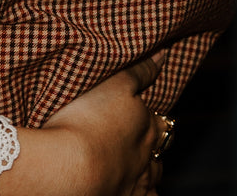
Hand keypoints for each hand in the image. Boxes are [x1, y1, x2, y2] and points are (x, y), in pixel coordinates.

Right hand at [0, 56, 165, 195]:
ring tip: (133, 164)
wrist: (72, 166)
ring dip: (147, 169)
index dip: (148, 112)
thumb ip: (140, 70)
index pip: (156, 118)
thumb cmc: (89, 118)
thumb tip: (164, 55)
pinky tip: (130, 188)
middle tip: (135, 137)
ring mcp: (138, 184)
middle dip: (151, 143)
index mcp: (147, 125)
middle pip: (157, 149)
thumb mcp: (114, 83)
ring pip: (152, 177)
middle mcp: (149, 158)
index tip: (140, 106)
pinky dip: (140, 191)